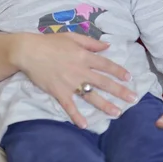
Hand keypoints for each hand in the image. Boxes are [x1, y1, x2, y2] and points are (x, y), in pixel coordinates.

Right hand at [14, 33, 134, 128]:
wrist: (29, 51)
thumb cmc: (49, 42)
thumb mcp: (72, 37)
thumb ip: (90, 42)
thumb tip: (108, 46)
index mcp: (84, 56)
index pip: (106, 65)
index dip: (119, 71)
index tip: (130, 78)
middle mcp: (81, 70)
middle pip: (104, 82)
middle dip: (120, 91)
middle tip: (133, 99)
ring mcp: (70, 82)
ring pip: (91, 95)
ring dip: (105, 105)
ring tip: (117, 113)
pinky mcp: (59, 92)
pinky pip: (70, 106)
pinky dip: (76, 116)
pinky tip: (85, 125)